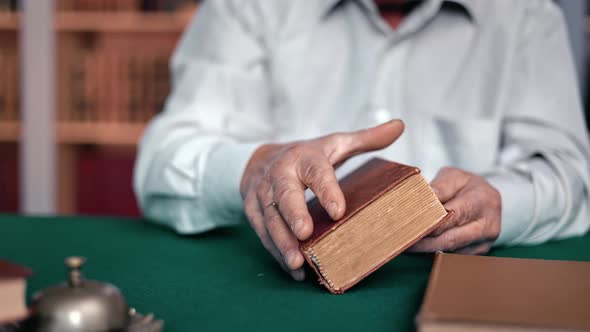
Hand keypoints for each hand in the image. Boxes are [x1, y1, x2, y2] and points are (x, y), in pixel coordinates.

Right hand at [240, 120, 404, 279]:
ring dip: (282, 241)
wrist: (260, 160)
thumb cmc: (306, 157)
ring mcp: (262, 194)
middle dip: (293, 214)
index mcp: (303, 158)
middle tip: (305, 233)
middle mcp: (279, 175)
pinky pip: (263, 233)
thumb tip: (399, 125)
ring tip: (297, 261)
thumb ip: (366, 139)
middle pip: (284, 195)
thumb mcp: (334, 144)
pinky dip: (276, 252)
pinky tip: (293, 268)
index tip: (338, 210)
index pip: (316, 172)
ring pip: (270, 218)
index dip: (326, 190)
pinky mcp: (253, 211)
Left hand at [408, 167, 500, 254]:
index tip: (409, 224)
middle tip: (400, 240)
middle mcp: (488, 225)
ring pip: (449, 251)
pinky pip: (451, 257)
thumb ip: (440, 188)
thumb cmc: (466, 185)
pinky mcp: (478, 254)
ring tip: (404, 244)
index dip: (430, 222)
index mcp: (483, 201)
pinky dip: (433, 253)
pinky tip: (418, 248)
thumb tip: (423, 199)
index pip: (454, 215)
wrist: (487, 199)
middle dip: (423, 242)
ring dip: (425, 250)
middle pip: (450, 239)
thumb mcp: (454, 177)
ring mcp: (484, 242)